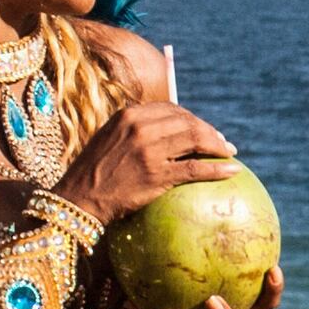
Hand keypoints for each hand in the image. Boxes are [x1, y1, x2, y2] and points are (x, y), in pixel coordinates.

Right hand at [60, 96, 243, 222]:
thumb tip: (162, 133)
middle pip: (187, 121)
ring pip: (195, 139)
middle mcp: (139, 127)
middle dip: (209, 131)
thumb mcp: (108, 140)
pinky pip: (195, 168)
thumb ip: (132, 131)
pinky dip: (217, 168)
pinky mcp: (156, 174)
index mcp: (127, 116)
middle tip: (222, 144)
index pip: (171, 109)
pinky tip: (231, 171)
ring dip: (218, 145)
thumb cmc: (92, 174)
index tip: (203, 130)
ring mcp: (149, 150)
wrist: (77, 200)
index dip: (192, 119)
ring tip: (229, 153)